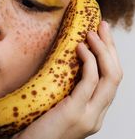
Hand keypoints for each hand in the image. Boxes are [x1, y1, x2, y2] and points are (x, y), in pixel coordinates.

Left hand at [12, 20, 122, 138]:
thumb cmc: (36, 125)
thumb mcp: (57, 103)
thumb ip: (67, 88)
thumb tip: (65, 59)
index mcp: (94, 112)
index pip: (111, 79)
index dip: (110, 54)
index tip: (101, 35)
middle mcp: (97, 115)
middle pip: (116, 75)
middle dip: (111, 47)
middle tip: (103, 26)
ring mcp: (89, 116)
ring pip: (110, 77)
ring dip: (103, 50)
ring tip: (91, 33)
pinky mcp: (75, 113)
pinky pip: (90, 82)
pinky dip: (89, 61)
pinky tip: (81, 47)